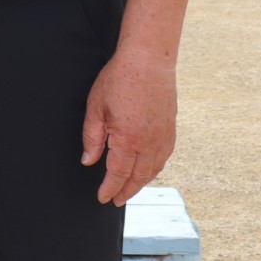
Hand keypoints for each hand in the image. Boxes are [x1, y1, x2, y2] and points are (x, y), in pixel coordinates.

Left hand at [81, 47, 177, 205]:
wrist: (148, 60)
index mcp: (128, 138)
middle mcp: (149, 143)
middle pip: (138, 177)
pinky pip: (163, 158)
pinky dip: (154, 169)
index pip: (118, 173)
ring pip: (153, 170)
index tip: (102, 197)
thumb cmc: (119, 78)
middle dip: (126, 191)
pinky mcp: (171, 130)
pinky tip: (147, 169)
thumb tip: (88, 161)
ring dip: (141, 183)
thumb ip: (92, 137)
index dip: (109, 188)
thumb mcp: (96, 106)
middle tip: (115, 199)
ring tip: (129, 188)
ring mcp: (163, 137)